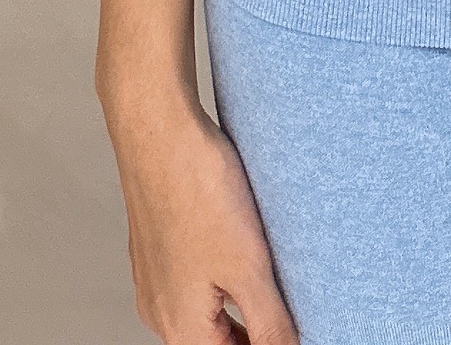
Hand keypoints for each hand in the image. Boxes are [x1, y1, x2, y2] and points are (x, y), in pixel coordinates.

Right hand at [106, 91, 296, 344]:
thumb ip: (270, 324)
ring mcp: (155, 276)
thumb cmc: (198, 192)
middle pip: (217, 340)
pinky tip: (244, 246)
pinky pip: (194, 277)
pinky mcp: (158, 244)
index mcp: (181, 328)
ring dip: (240, 303)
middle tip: (292, 302)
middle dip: (254, 329)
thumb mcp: (248, 268)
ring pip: (206, 309)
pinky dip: (223, 276)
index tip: (295, 326)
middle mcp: (160, 310)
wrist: (158, 128)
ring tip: (274, 275)